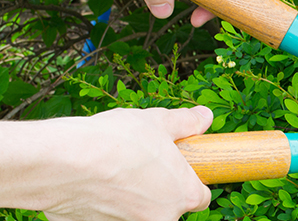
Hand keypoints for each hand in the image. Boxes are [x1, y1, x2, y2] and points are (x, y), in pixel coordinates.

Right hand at [0, 106, 213, 219]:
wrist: (61, 161)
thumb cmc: (115, 141)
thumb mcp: (158, 122)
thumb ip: (186, 123)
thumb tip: (204, 117)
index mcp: (183, 196)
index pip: (200, 198)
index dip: (190, 181)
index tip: (176, 169)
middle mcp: (161, 219)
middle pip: (168, 207)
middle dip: (157, 189)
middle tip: (139, 165)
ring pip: (137, 213)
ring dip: (130, 197)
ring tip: (112, 171)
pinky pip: (109, 217)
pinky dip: (104, 205)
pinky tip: (92, 184)